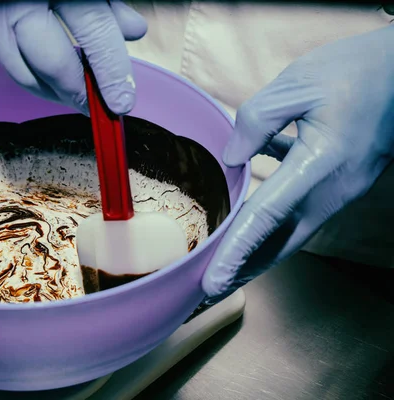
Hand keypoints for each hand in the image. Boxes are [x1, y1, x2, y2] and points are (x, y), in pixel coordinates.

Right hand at [0, 1, 146, 114]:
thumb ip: (106, 4)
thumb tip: (133, 31)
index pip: (94, 31)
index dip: (112, 71)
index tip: (123, 101)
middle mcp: (18, 5)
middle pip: (54, 65)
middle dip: (79, 94)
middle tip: (98, 109)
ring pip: (28, 77)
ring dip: (57, 95)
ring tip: (79, 99)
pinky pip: (10, 68)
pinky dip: (35, 80)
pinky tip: (54, 84)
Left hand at [202, 26, 393, 299]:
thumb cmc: (356, 70)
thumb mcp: (298, 84)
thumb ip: (255, 121)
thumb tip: (231, 158)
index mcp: (322, 163)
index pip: (267, 217)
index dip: (236, 251)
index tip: (213, 282)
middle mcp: (334, 187)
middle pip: (282, 241)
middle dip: (246, 269)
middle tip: (211, 291)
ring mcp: (342, 188)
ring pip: (293, 230)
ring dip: (258, 248)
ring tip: (225, 262)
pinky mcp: (343, 181)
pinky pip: (303, 209)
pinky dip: (274, 218)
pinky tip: (250, 208)